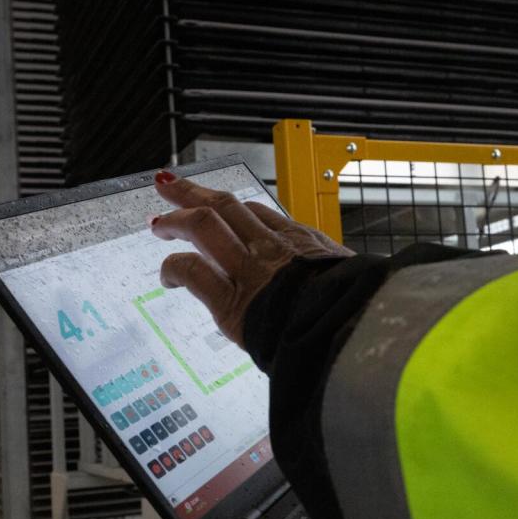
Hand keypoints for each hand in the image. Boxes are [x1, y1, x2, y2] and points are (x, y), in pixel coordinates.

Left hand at [149, 171, 353, 346]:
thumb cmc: (359, 313)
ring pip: (203, 226)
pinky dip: (174, 267)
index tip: (217, 205)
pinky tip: (167, 276)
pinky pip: (192, 271)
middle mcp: (272, 248)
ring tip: (158, 222)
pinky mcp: (230, 301)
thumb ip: (337, 275)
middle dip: (193, 193)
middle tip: (171, 186)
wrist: (352, 332)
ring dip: (176, 220)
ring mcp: (249, 271)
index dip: (232, 208)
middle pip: (225, 206)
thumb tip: (350, 281)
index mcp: (302, 242)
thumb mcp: (355, 280)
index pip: (259, 214)